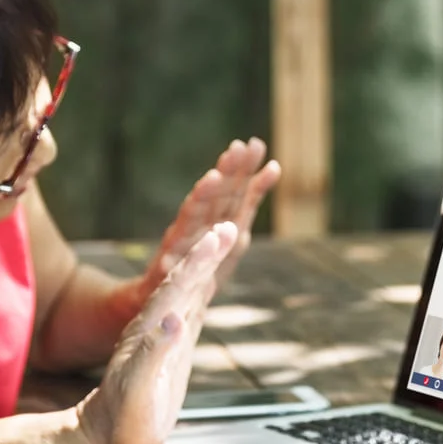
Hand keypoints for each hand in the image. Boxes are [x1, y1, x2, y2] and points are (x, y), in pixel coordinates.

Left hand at [74, 223, 237, 443]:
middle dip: (206, 253)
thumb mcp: (135, 388)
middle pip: (186, 280)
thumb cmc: (119, 419)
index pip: (176, 287)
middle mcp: (157, 326)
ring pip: (190, 291)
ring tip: (223, 239)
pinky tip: (210, 282)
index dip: (197, 261)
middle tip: (228, 227)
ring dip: (206, 265)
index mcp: (149, 329)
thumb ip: (152, 353)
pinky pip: (192, 310)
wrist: (104, 437)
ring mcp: (165, 335)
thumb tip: (175, 319)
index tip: (216, 236)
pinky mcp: (172, 349)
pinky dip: (203, 290)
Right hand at [139, 138, 280, 301]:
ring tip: (213, 177)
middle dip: (226, 172)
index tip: (255, 145)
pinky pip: (174, 249)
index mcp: (218, 214)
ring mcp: (182, 239)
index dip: (244, 167)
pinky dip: (179, 238)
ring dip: (203, 196)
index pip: (234, 188)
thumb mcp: (236, 229)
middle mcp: (199, 222)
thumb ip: (252, 198)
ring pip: (193, 214)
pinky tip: (183, 226)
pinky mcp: (167, 261)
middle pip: (215, 195)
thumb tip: (275, 166)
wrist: (168, 298)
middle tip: (238, 149)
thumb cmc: (205, 258)